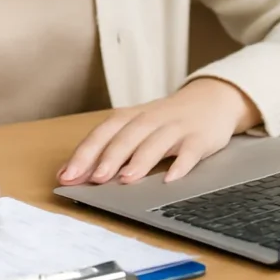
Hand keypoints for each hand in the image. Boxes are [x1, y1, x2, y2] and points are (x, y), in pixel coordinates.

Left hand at [57, 78, 260, 186]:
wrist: (211, 99)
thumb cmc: (165, 121)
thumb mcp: (137, 128)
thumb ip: (108, 148)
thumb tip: (71, 174)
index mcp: (132, 117)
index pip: (104, 132)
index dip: (85, 153)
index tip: (68, 176)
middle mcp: (151, 119)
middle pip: (127, 135)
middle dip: (109, 157)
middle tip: (95, 179)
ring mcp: (176, 127)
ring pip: (156, 142)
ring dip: (140, 160)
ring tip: (126, 179)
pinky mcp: (200, 137)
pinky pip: (190, 151)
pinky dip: (181, 164)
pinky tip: (171, 179)